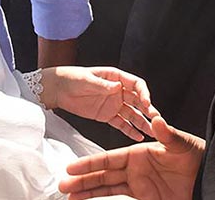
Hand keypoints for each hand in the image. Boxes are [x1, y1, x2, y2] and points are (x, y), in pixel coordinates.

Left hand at [41, 66, 158, 140]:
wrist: (58, 89)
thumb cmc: (72, 79)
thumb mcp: (87, 80)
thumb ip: (102, 85)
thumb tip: (118, 86)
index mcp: (116, 77)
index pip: (136, 84)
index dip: (144, 93)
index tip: (147, 103)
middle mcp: (119, 91)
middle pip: (137, 100)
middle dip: (147, 109)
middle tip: (156, 119)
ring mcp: (114, 104)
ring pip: (132, 114)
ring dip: (142, 122)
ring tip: (151, 132)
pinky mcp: (107, 115)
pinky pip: (121, 124)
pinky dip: (129, 130)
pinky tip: (138, 137)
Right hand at [58, 116, 205, 199]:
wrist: (207, 178)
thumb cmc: (196, 157)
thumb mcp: (182, 144)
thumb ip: (168, 135)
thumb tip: (157, 119)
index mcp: (139, 152)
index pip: (109, 158)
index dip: (90, 163)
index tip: (71, 167)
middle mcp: (134, 167)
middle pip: (102, 173)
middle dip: (82, 179)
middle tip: (62, 185)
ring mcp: (137, 182)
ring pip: (106, 186)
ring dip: (87, 191)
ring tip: (68, 196)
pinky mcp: (143, 196)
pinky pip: (117, 197)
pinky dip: (102, 199)